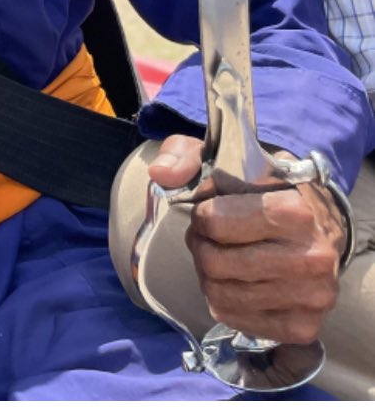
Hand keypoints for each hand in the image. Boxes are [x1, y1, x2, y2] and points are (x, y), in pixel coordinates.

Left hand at [149, 135, 346, 344]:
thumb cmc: (268, 188)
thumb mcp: (227, 157)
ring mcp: (310, 297)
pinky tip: (238, 281)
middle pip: (214, 263)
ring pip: (220, 295)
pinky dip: (224, 300)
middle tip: (211, 236)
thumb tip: (160, 173)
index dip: (202, 216)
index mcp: (294, 212)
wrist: (322, 223)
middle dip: (201, 246)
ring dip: (209, 274)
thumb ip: (186, 157)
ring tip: (223, 255)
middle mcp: (309, 258)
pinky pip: (234, 318)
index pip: (215, 223)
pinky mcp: (303, 326)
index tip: (210, 210)